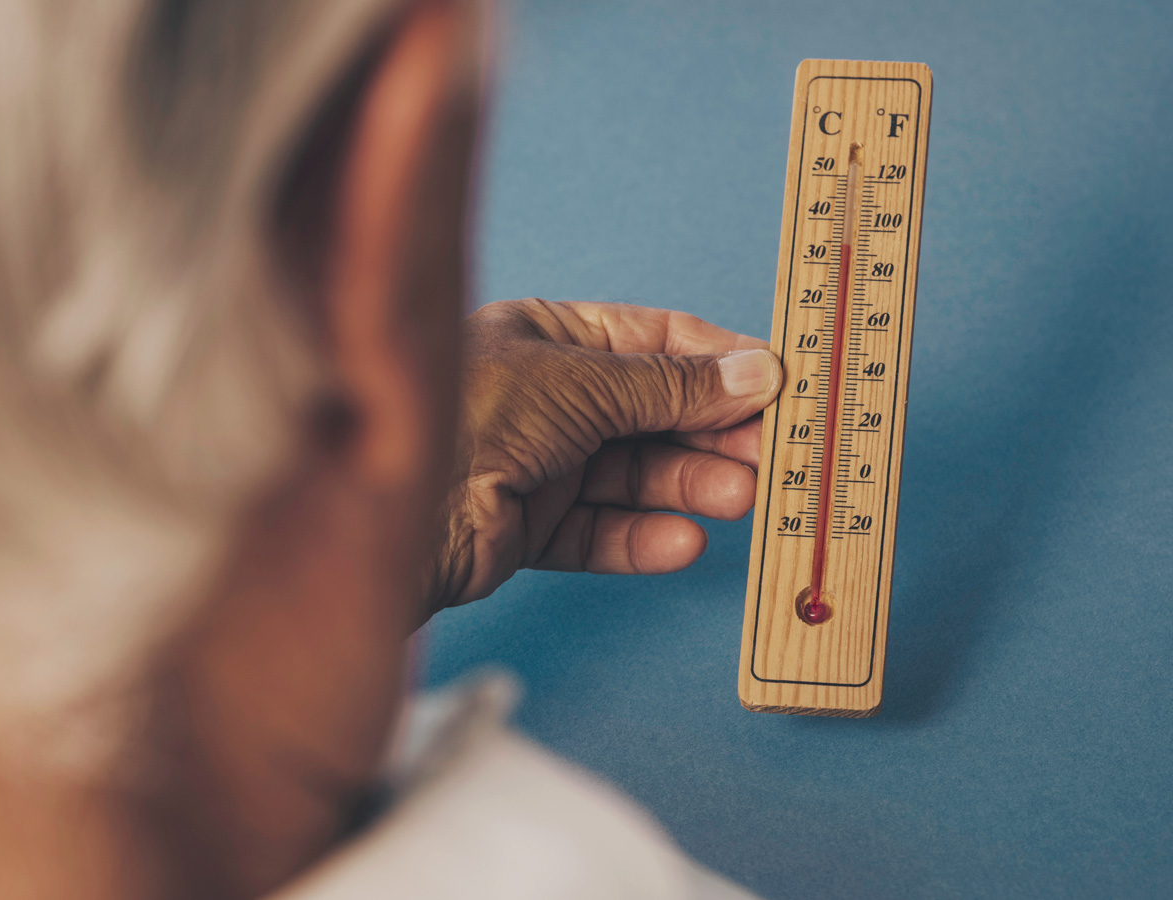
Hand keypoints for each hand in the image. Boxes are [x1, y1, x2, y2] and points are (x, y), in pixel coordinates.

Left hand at [426, 299, 782, 610]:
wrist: (397, 508)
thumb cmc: (469, 416)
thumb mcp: (583, 383)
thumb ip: (670, 385)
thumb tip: (754, 375)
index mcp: (547, 336)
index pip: (651, 340)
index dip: (716, 361)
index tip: (775, 380)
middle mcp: (545, 397)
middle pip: (651, 413)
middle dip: (712, 431)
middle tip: (770, 451)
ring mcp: (538, 462)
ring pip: (633, 475)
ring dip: (690, 485)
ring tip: (742, 497)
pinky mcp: (531, 526)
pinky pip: (602, 530)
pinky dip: (644, 538)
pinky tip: (685, 542)